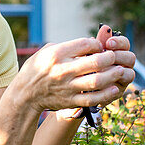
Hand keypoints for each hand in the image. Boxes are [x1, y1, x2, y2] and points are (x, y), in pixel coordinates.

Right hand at [14, 25, 135, 115]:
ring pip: (97, 81)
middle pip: (95, 62)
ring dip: (112, 75)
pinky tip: (113, 88)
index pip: (85, 44)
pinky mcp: (70, 100)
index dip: (97, 43)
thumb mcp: (46, 51)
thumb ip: (67, 46)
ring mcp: (67, 87)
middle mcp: (63, 70)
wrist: (25, 94)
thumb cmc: (37, 68)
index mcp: (57, 54)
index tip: (100, 46)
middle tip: (114, 57)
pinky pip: (92, 98)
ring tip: (119, 70)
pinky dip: (106, 94)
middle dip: (109, 57)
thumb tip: (90, 43)